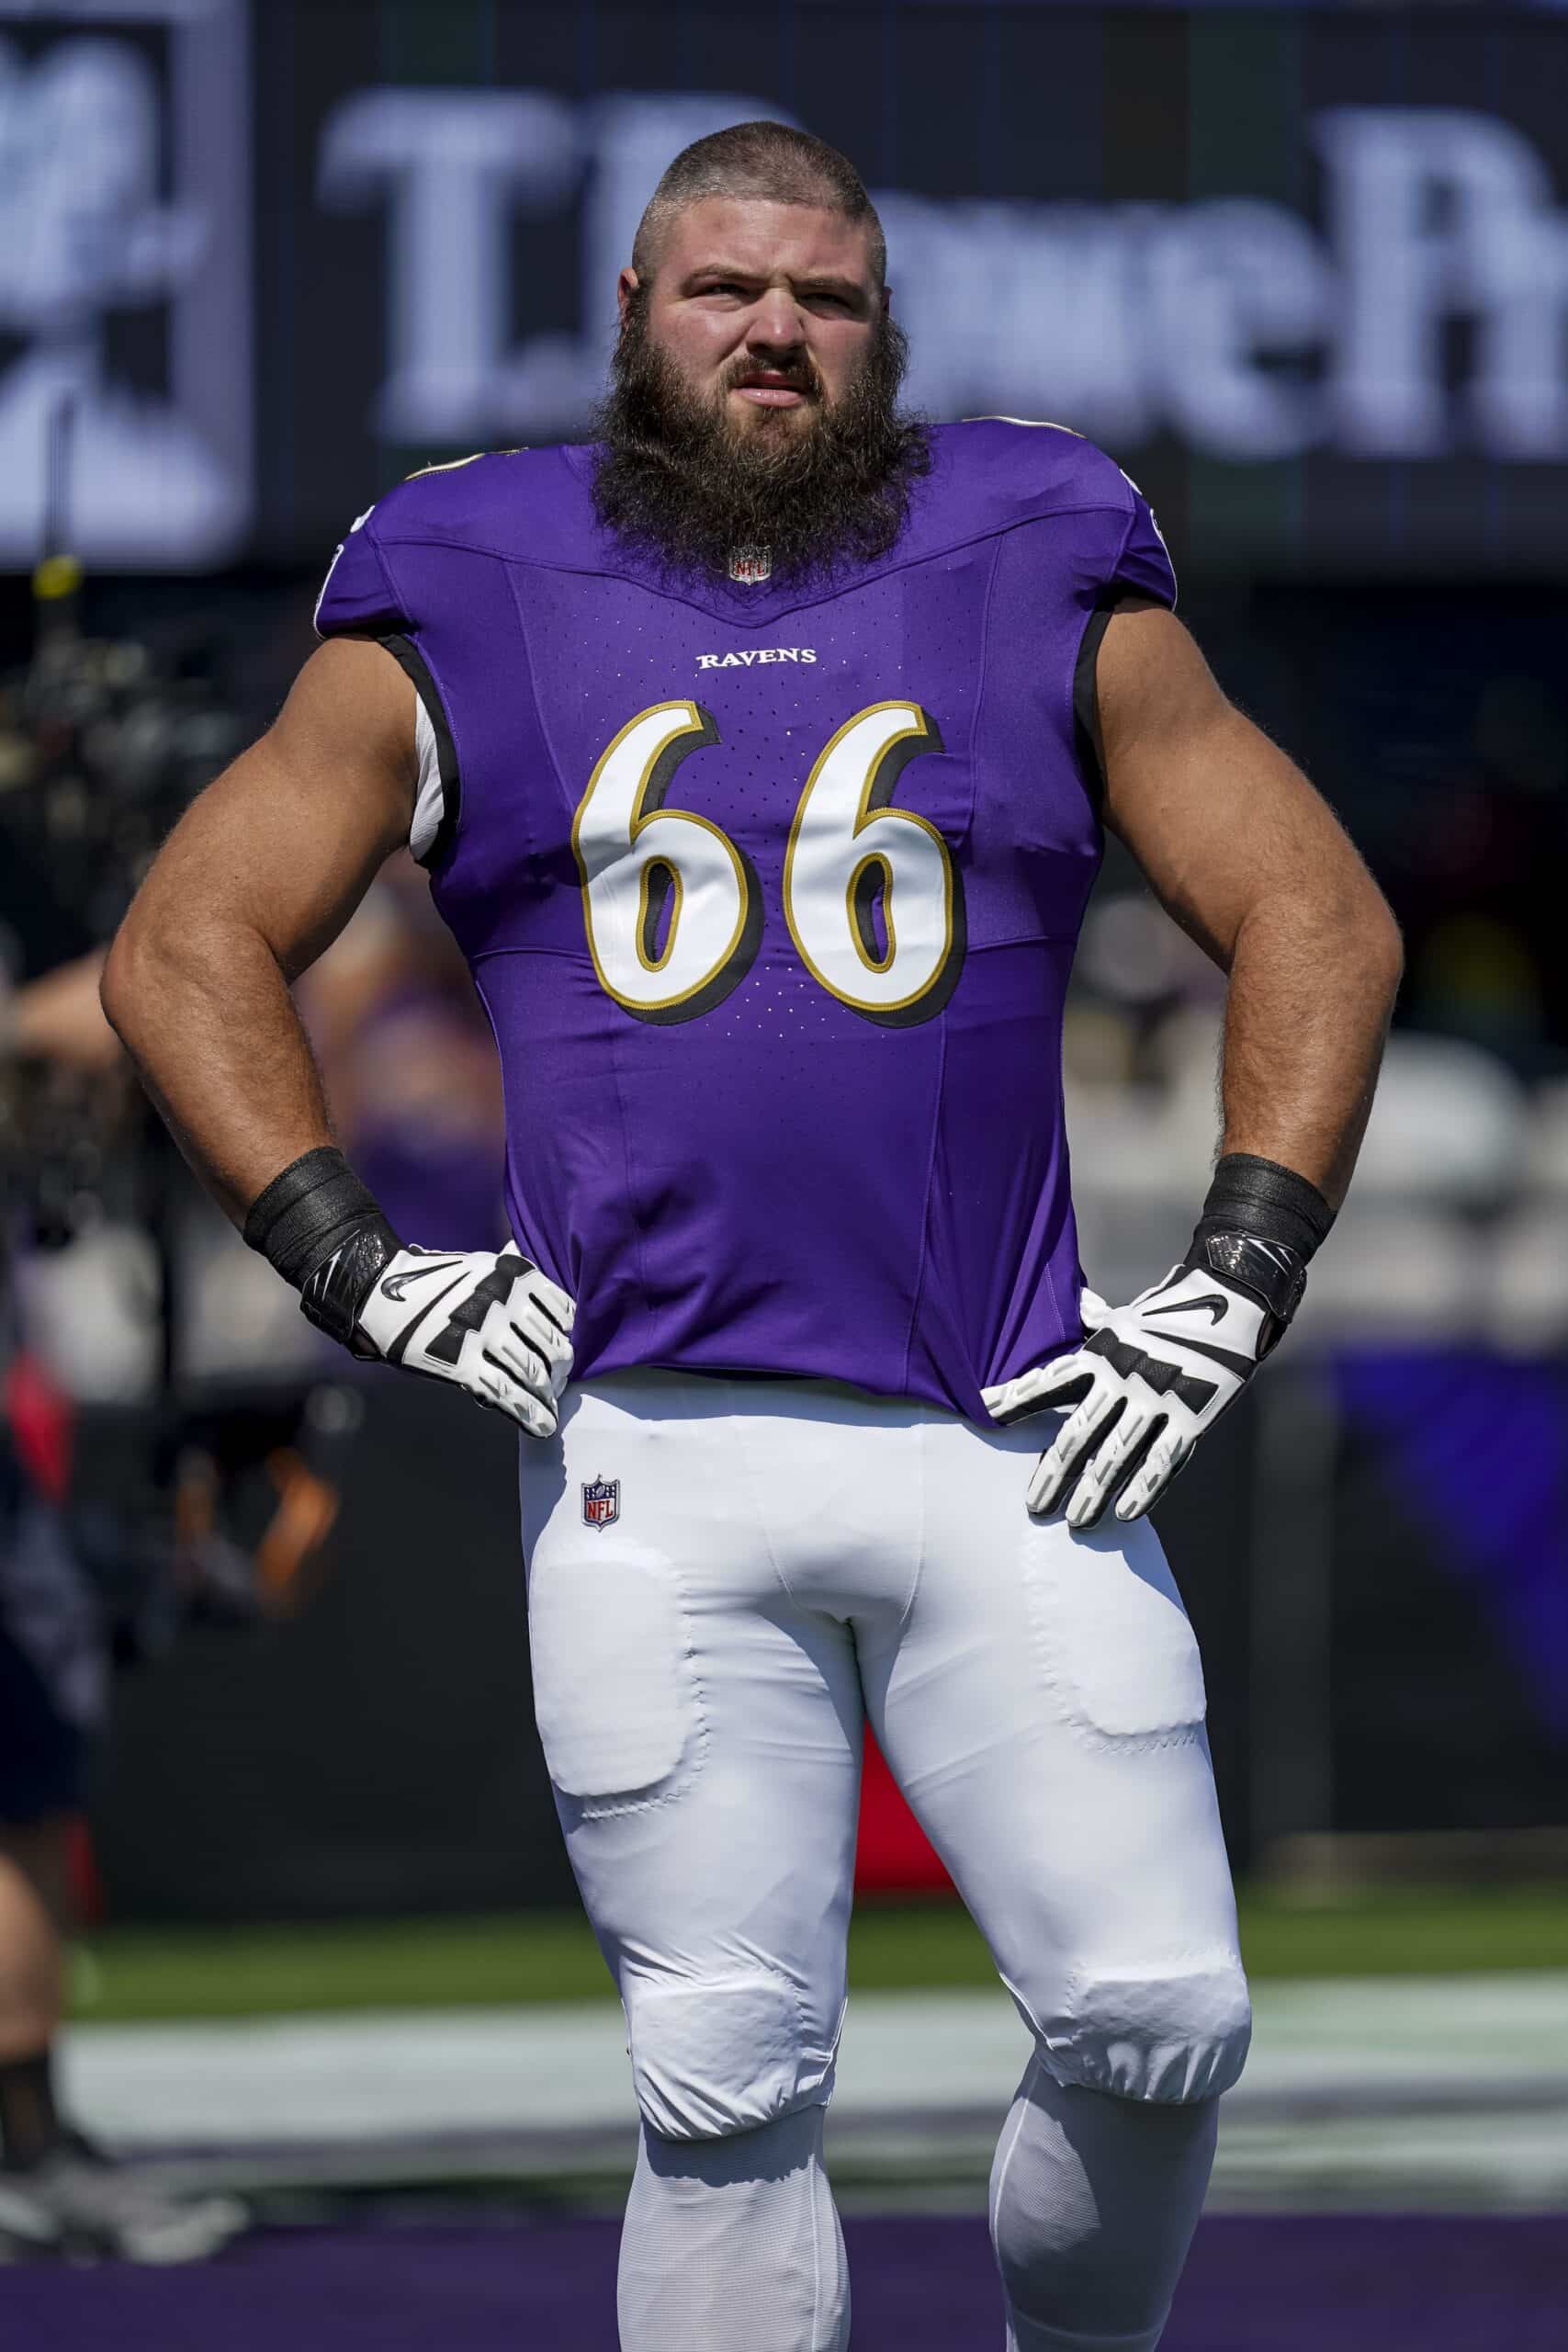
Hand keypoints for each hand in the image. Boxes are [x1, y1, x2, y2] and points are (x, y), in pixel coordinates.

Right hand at [342, 1245, 575, 1437]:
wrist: (379, 1290)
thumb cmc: (435, 1281)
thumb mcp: (482, 1266)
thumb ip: (515, 1279)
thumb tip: (549, 1298)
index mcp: (514, 1273)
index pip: (563, 1313)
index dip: (567, 1337)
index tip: (564, 1351)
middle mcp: (504, 1299)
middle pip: (552, 1346)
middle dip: (560, 1371)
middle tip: (558, 1382)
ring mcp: (483, 1331)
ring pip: (533, 1372)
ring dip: (546, 1395)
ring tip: (550, 1406)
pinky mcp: (461, 1362)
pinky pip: (505, 1392)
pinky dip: (529, 1412)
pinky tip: (543, 1424)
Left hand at [982, 1263, 1275, 1529]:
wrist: (1231, 1298)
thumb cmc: (1168, 1313)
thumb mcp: (1122, 1316)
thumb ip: (1091, 1322)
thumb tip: (1073, 1307)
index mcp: (1100, 1352)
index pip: (1048, 1383)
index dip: (1015, 1400)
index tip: (985, 1416)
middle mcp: (1123, 1377)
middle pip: (1077, 1434)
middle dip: (1054, 1473)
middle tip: (1034, 1506)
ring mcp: (1158, 1398)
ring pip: (1117, 1456)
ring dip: (1094, 1493)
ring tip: (1075, 1520)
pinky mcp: (1194, 1415)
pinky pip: (1164, 1461)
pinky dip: (1144, 1490)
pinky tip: (1125, 1514)